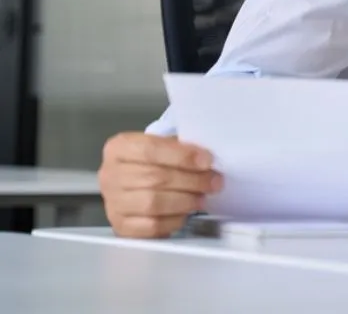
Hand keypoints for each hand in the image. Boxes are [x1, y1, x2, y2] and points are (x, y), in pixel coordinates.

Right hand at [98, 132, 221, 238]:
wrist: (134, 183)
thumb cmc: (155, 161)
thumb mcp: (163, 145)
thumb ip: (180, 149)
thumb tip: (206, 161)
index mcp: (119, 148)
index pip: (150, 150)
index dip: (182, 156)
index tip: (207, 161)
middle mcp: (109, 175)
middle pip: (154, 178)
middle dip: (191, 180)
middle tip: (214, 182)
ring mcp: (112, 203)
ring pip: (152, 203)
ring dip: (184, 201)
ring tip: (202, 198)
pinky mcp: (120, 226)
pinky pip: (150, 226)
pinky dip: (173, 220)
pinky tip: (186, 214)